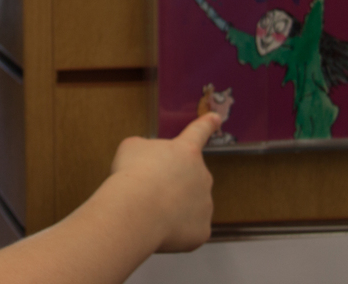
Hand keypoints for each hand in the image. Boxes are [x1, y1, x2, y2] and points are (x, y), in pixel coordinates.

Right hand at [108, 114, 218, 252]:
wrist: (136, 209)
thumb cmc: (132, 174)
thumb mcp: (131, 147)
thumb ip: (146, 149)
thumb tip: (149, 160)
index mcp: (185, 150)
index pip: (198, 132)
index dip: (206, 124)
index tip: (216, 118)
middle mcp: (202, 174)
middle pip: (187, 177)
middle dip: (172, 183)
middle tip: (148, 189)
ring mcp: (205, 203)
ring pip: (188, 204)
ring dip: (173, 206)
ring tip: (150, 209)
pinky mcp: (202, 229)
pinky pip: (188, 228)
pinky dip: (174, 229)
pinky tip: (158, 226)